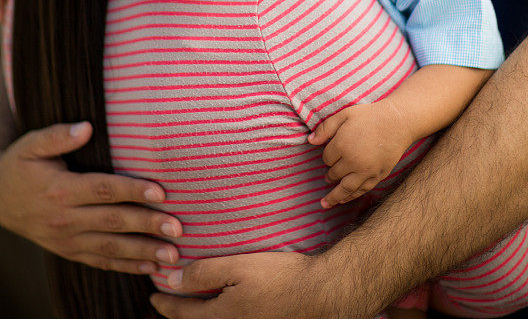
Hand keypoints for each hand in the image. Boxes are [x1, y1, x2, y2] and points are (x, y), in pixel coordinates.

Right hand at [0, 121, 182, 273]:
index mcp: (62, 189)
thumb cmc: (20, 166)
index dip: (133, 190)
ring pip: (111, 247)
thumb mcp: (31, 145)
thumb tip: (86, 128)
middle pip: (113, 222)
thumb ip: (58, 136)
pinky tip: (150, 267)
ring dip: (143, 252)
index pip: (104, 190)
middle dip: (147, 225)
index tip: (161, 192)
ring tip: (172, 254)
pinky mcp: (69, 251)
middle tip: (177, 228)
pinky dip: (126, 266)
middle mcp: (66, 218)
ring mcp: (68, 239)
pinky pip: (101, 261)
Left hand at [149, 252, 330, 318]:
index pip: (184, 314)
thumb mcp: (239, 267)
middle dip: (178, 315)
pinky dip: (215, 317)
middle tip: (164, 302)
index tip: (153, 296)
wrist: (321, 294)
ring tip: (188, 306)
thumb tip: (172, 279)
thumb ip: (204, 273)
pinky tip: (221, 306)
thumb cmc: (281, 276)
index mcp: (222, 317)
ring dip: (197, 317)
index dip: (166, 304)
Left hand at [308, 101, 408, 207]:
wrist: (397, 122)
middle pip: (334, 173)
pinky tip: (344, 200)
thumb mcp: (344, 115)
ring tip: (325, 203)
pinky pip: (362, 190)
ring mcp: (366, 171)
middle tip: (326, 178)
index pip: (326, 158)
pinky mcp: (378, 176)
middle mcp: (353, 161)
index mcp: (342, 145)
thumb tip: (310, 141)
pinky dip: (351, 197)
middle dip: (330, 175)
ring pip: (346, 188)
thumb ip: (326, 128)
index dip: (327, 156)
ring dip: (334, 197)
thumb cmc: (369, 116)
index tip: (331, 152)